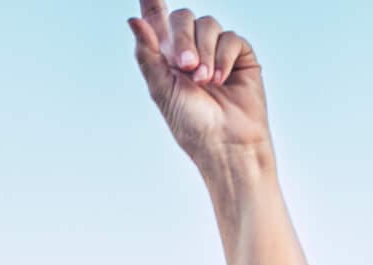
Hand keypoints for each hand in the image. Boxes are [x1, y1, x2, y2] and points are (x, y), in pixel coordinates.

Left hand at [129, 4, 267, 171]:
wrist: (224, 143)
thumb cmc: (190, 123)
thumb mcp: (161, 89)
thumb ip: (147, 53)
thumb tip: (132, 20)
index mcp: (166, 57)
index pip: (157, 19)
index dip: (151, 2)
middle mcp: (191, 49)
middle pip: (183, 17)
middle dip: (182, 38)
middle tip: (186, 66)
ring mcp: (216, 50)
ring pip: (208, 24)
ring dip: (205, 52)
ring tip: (204, 81)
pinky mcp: (239, 54)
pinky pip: (230, 37)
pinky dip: (224, 57)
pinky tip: (222, 80)